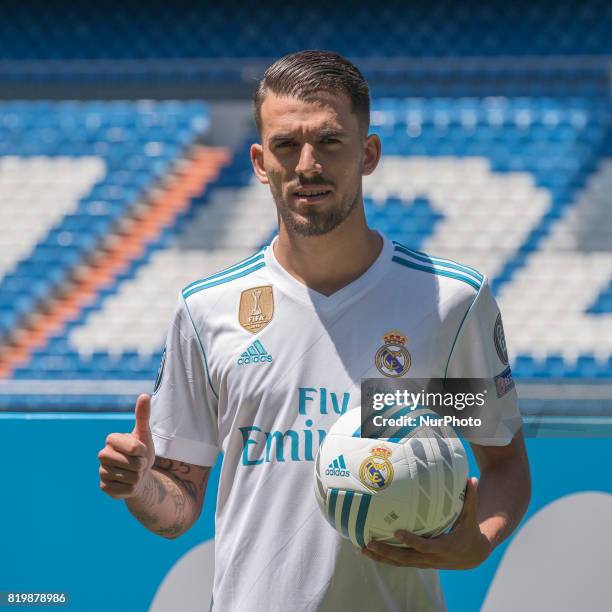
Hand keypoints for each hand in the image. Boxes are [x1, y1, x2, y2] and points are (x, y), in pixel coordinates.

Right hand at [98, 394, 155, 499]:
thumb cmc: (141, 452)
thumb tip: (144, 395)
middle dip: (141, 464)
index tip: (140, 449)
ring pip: (130, 477)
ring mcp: (102, 472)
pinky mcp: (104, 487)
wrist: (139, 475)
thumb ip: (143, 415)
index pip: (134, 447)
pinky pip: (125, 490)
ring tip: (134, 472)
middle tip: (138, 463)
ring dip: (138, 477)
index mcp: (111, 439)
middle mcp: (102, 455)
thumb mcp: (144, 433)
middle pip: (132, 464)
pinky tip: (128, 483)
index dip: (142, 450)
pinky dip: (132, 488)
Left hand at [361, 477, 491, 569]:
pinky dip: (385, 558)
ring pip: (400, 563)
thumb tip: (472, 478)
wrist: (472, 556)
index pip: (424, 545)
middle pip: (406, 558)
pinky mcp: (419, 562)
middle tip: (369, 542)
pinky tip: (370, 551)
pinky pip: (400, 562)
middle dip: (387, 552)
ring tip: (362, 548)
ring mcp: (424, 562)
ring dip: (381, 557)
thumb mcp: (471, 517)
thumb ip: (470, 498)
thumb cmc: (469, 531)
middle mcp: (431, 558)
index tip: (397, 532)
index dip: (410, 540)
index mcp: (443, 547)